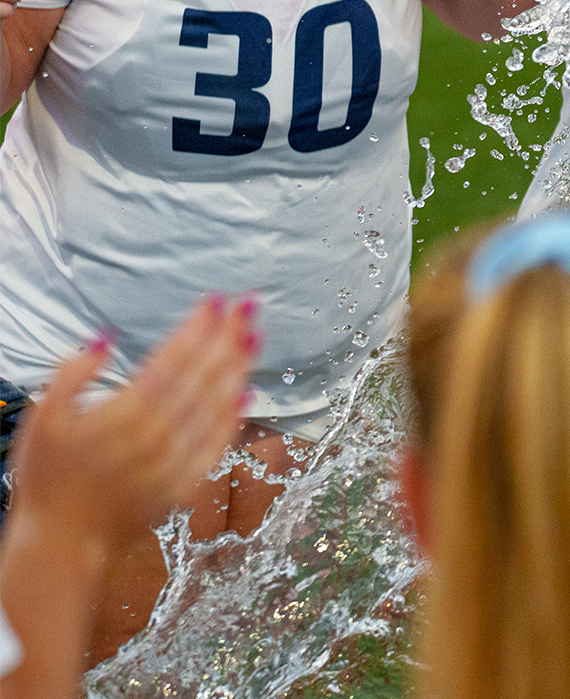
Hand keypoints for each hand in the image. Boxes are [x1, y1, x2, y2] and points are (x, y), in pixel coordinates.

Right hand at [6, 295, 257, 553]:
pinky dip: (235, 414)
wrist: (62, 542)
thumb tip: (104, 340)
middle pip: (204, 375)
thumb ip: (72, 374)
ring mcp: (177, 461)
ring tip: (253, 334)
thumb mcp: (43, 419)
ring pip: (219, 405)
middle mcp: (159, 435)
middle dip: (228, 335)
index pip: (174, 359)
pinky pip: (219, 442)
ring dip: (239, 366)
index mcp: (125, 415)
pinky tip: (246, 390)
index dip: (198, 327)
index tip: (215, 300)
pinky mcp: (187, 483)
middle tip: (248, 304)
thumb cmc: (47, 478)